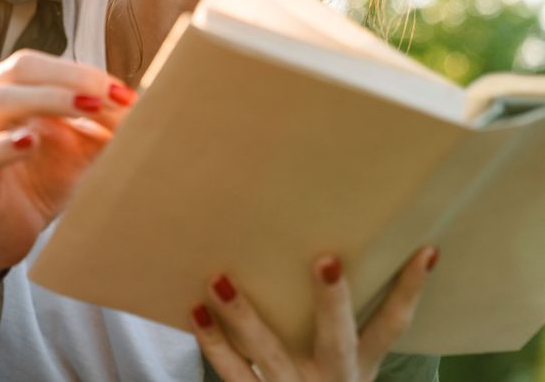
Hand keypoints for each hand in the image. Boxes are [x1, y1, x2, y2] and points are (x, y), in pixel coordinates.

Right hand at [0, 50, 135, 276]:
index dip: (83, 72)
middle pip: (20, 70)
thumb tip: (148, 110)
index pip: (42, 65)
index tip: (124, 93)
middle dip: (70, 78)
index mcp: (7, 88)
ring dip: (47, 99)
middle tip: (110, 95)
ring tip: (87, 107)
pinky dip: (5, 145)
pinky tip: (30, 141)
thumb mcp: (80, 150)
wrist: (6, 232)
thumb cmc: (41, 180)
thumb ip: (106, 128)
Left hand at [191, 247, 439, 381]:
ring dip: (245, 317)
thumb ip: (342, 325)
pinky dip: (212, 343)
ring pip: (269, 353)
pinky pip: (232, 373)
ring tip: (219, 279)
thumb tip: (335, 252)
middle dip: (332, 302)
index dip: (410, 290)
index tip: (425, 250)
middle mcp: (332, 378)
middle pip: (336, 339)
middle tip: (325, 261)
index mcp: (358, 365)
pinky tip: (194, 311)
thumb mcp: (347, 368)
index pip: (393, 326)